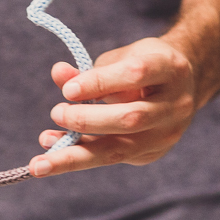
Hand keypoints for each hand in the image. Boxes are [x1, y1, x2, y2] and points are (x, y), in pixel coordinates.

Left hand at [28, 37, 196, 177]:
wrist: (179, 85)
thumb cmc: (143, 65)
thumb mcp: (120, 58)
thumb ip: (89, 70)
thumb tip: (58, 73)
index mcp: (170, 68)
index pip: (135, 74)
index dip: (99, 82)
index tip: (68, 90)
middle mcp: (175, 105)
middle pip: (130, 119)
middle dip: (87, 120)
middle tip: (56, 113)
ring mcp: (167, 134)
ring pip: (119, 150)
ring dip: (75, 155)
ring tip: (40, 162)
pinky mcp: (152, 153)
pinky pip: (111, 157)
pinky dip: (79, 155)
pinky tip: (50, 154)